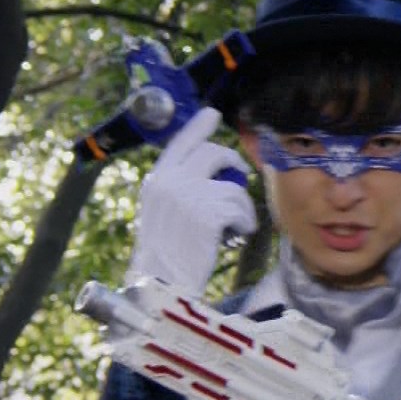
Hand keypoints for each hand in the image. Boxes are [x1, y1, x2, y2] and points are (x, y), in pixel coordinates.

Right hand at [126, 107, 256, 291]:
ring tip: (235, 225)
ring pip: (233, 184)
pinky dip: (244, 222)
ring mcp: (188, 196)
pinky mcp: (207, 214)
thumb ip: (178, 189)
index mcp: (156, 181)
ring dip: (240, 205)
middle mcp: (169, 182)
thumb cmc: (165, 258)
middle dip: (233, 163)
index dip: (199, 127)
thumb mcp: (162, 214)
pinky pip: (240, 206)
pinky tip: (236, 235)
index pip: (180, 142)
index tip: (212, 114)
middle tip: (239, 178)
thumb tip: (209, 170)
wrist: (161, 286)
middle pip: (212, 152)